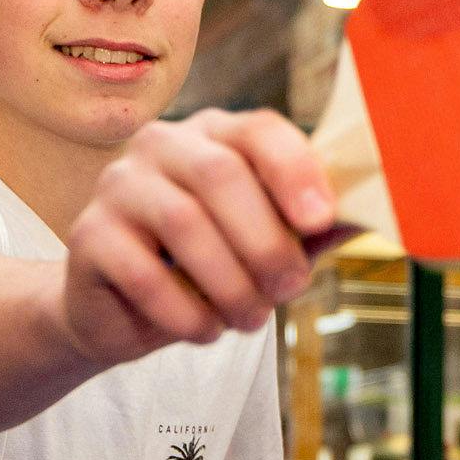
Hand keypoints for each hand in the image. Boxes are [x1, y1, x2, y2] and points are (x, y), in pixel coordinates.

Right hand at [62, 109, 342, 368]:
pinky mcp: (88, 235)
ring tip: (248, 320)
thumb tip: (370, 218)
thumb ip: (309, 230)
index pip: (259, 130)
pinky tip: (202, 329)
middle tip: (289, 289)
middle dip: (266, 241)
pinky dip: (184, 310)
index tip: (321, 220)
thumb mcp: (264, 247)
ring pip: (184, 222)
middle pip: (222, 175)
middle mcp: (162, 145)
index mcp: (214, 136)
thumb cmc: (205, 271)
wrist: (121, 311)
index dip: (295, 170)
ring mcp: (118, 185)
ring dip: (229, 282)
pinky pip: (143, 272)